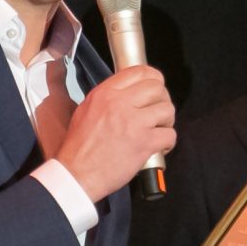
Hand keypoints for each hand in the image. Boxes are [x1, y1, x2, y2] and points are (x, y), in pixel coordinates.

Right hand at [58, 65, 175, 200]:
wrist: (76, 174)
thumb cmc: (79, 147)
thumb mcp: (85, 110)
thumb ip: (107, 98)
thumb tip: (128, 93)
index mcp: (105, 93)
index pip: (140, 71)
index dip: (154, 79)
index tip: (155, 89)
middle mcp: (120, 103)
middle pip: (158, 87)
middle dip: (162, 100)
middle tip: (158, 113)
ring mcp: (134, 122)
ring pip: (167, 109)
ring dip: (167, 120)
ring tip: (158, 130)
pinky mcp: (144, 143)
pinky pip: (170, 134)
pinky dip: (168, 142)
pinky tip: (159, 146)